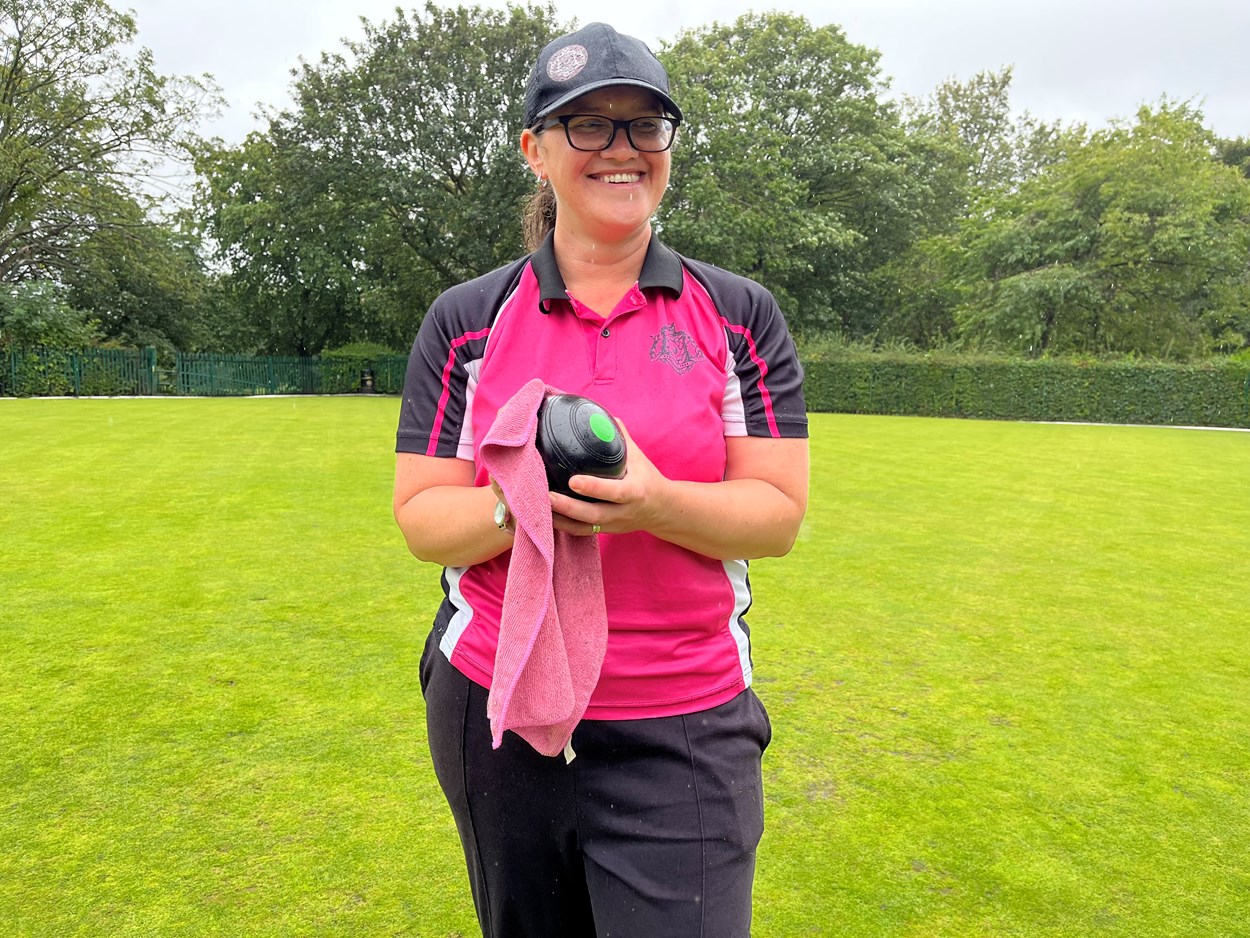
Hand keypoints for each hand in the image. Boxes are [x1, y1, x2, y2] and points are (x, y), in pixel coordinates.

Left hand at [548, 422, 669, 536]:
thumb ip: (619, 437)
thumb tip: (599, 414)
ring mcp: (612, 524)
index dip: (595, 487)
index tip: (574, 480)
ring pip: (583, 527)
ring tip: (538, 506)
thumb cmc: (647, 478)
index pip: (615, 492)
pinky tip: (545, 516)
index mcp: (634, 492)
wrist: (662, 510)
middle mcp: (622, 511)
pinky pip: (580, 532)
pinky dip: (561, 526)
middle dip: (568, 507)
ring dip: (560, 518)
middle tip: (546, 494)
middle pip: (594, 514)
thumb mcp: (639, 458)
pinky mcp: (603, 531)